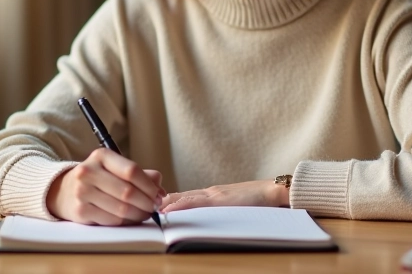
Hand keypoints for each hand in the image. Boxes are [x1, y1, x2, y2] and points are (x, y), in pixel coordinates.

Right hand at [46, 148, 164, 224]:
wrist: (62, 191)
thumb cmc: (96, 179)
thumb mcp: (114, 168)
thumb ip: (138, 174)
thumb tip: (159, 187)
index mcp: (101, 156)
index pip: (131, 171)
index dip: (149, 186)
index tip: (159, 194)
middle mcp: (88, 172)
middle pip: (128, 192)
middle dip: (147, 202)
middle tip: (154, 207)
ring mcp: (82, 192)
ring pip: (121, 209)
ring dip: (139, 214)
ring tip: (144, 213)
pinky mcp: (80, 211)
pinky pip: (112, 220)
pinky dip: (126, 222)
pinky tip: (129, 218)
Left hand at [158, 179, 288, 212]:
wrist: (274, 191)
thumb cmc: (257, 202)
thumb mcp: (232, 206)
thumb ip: (217, 210)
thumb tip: (202, 220)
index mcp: (210, 195)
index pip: (180, 198)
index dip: (163, 202)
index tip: (146, 206)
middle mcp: (208, 193)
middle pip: (176, 196)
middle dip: (157, 202)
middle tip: (137, 207)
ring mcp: (213, 195)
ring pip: (181, 199)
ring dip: (163, 205)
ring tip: (145, 211)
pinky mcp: (219, 200)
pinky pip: (195, 203)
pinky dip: (179, 207)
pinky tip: (166, 211)